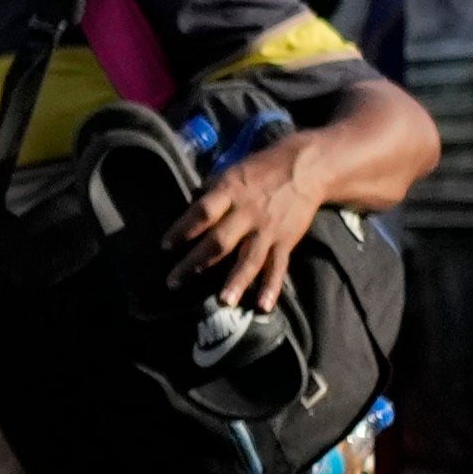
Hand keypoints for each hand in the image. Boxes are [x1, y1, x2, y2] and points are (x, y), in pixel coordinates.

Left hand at [185, 135, 333, 310]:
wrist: (306, 167)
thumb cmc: (261, 170)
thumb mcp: (231, 172)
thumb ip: (211, 193)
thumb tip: (187, 212)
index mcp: (230, 192)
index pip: (201, 213)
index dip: (182, 230)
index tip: (165, 246)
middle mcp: (248, 213)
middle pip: (219, 241)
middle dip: (195, 263)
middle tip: (174, 282)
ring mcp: (268, 230)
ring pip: (250, 259)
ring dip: (236, 282)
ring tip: (223, 302)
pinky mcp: (286, 241)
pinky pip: (278, 267)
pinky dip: (271, 287)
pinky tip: (263, 306)